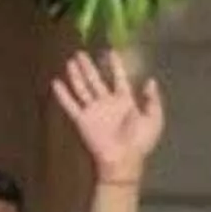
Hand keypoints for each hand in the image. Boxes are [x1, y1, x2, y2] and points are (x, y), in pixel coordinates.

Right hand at [48, 51, 164, 185]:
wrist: (124, 160)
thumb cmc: (141, 142)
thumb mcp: (153, 119)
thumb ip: (152, 100)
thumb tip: (151, 80)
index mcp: (125, 101)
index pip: (119, 78)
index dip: (115, 65)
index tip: (111, 51)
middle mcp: (107, 103)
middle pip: (95, 80)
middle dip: (88, 67)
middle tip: (80, 53)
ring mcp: (94, 111)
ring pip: (82, 88)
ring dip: (76, 75)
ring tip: (70, 61)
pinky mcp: (82, 120)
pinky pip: (71, 105)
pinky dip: (63, 95)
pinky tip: (56, 83)